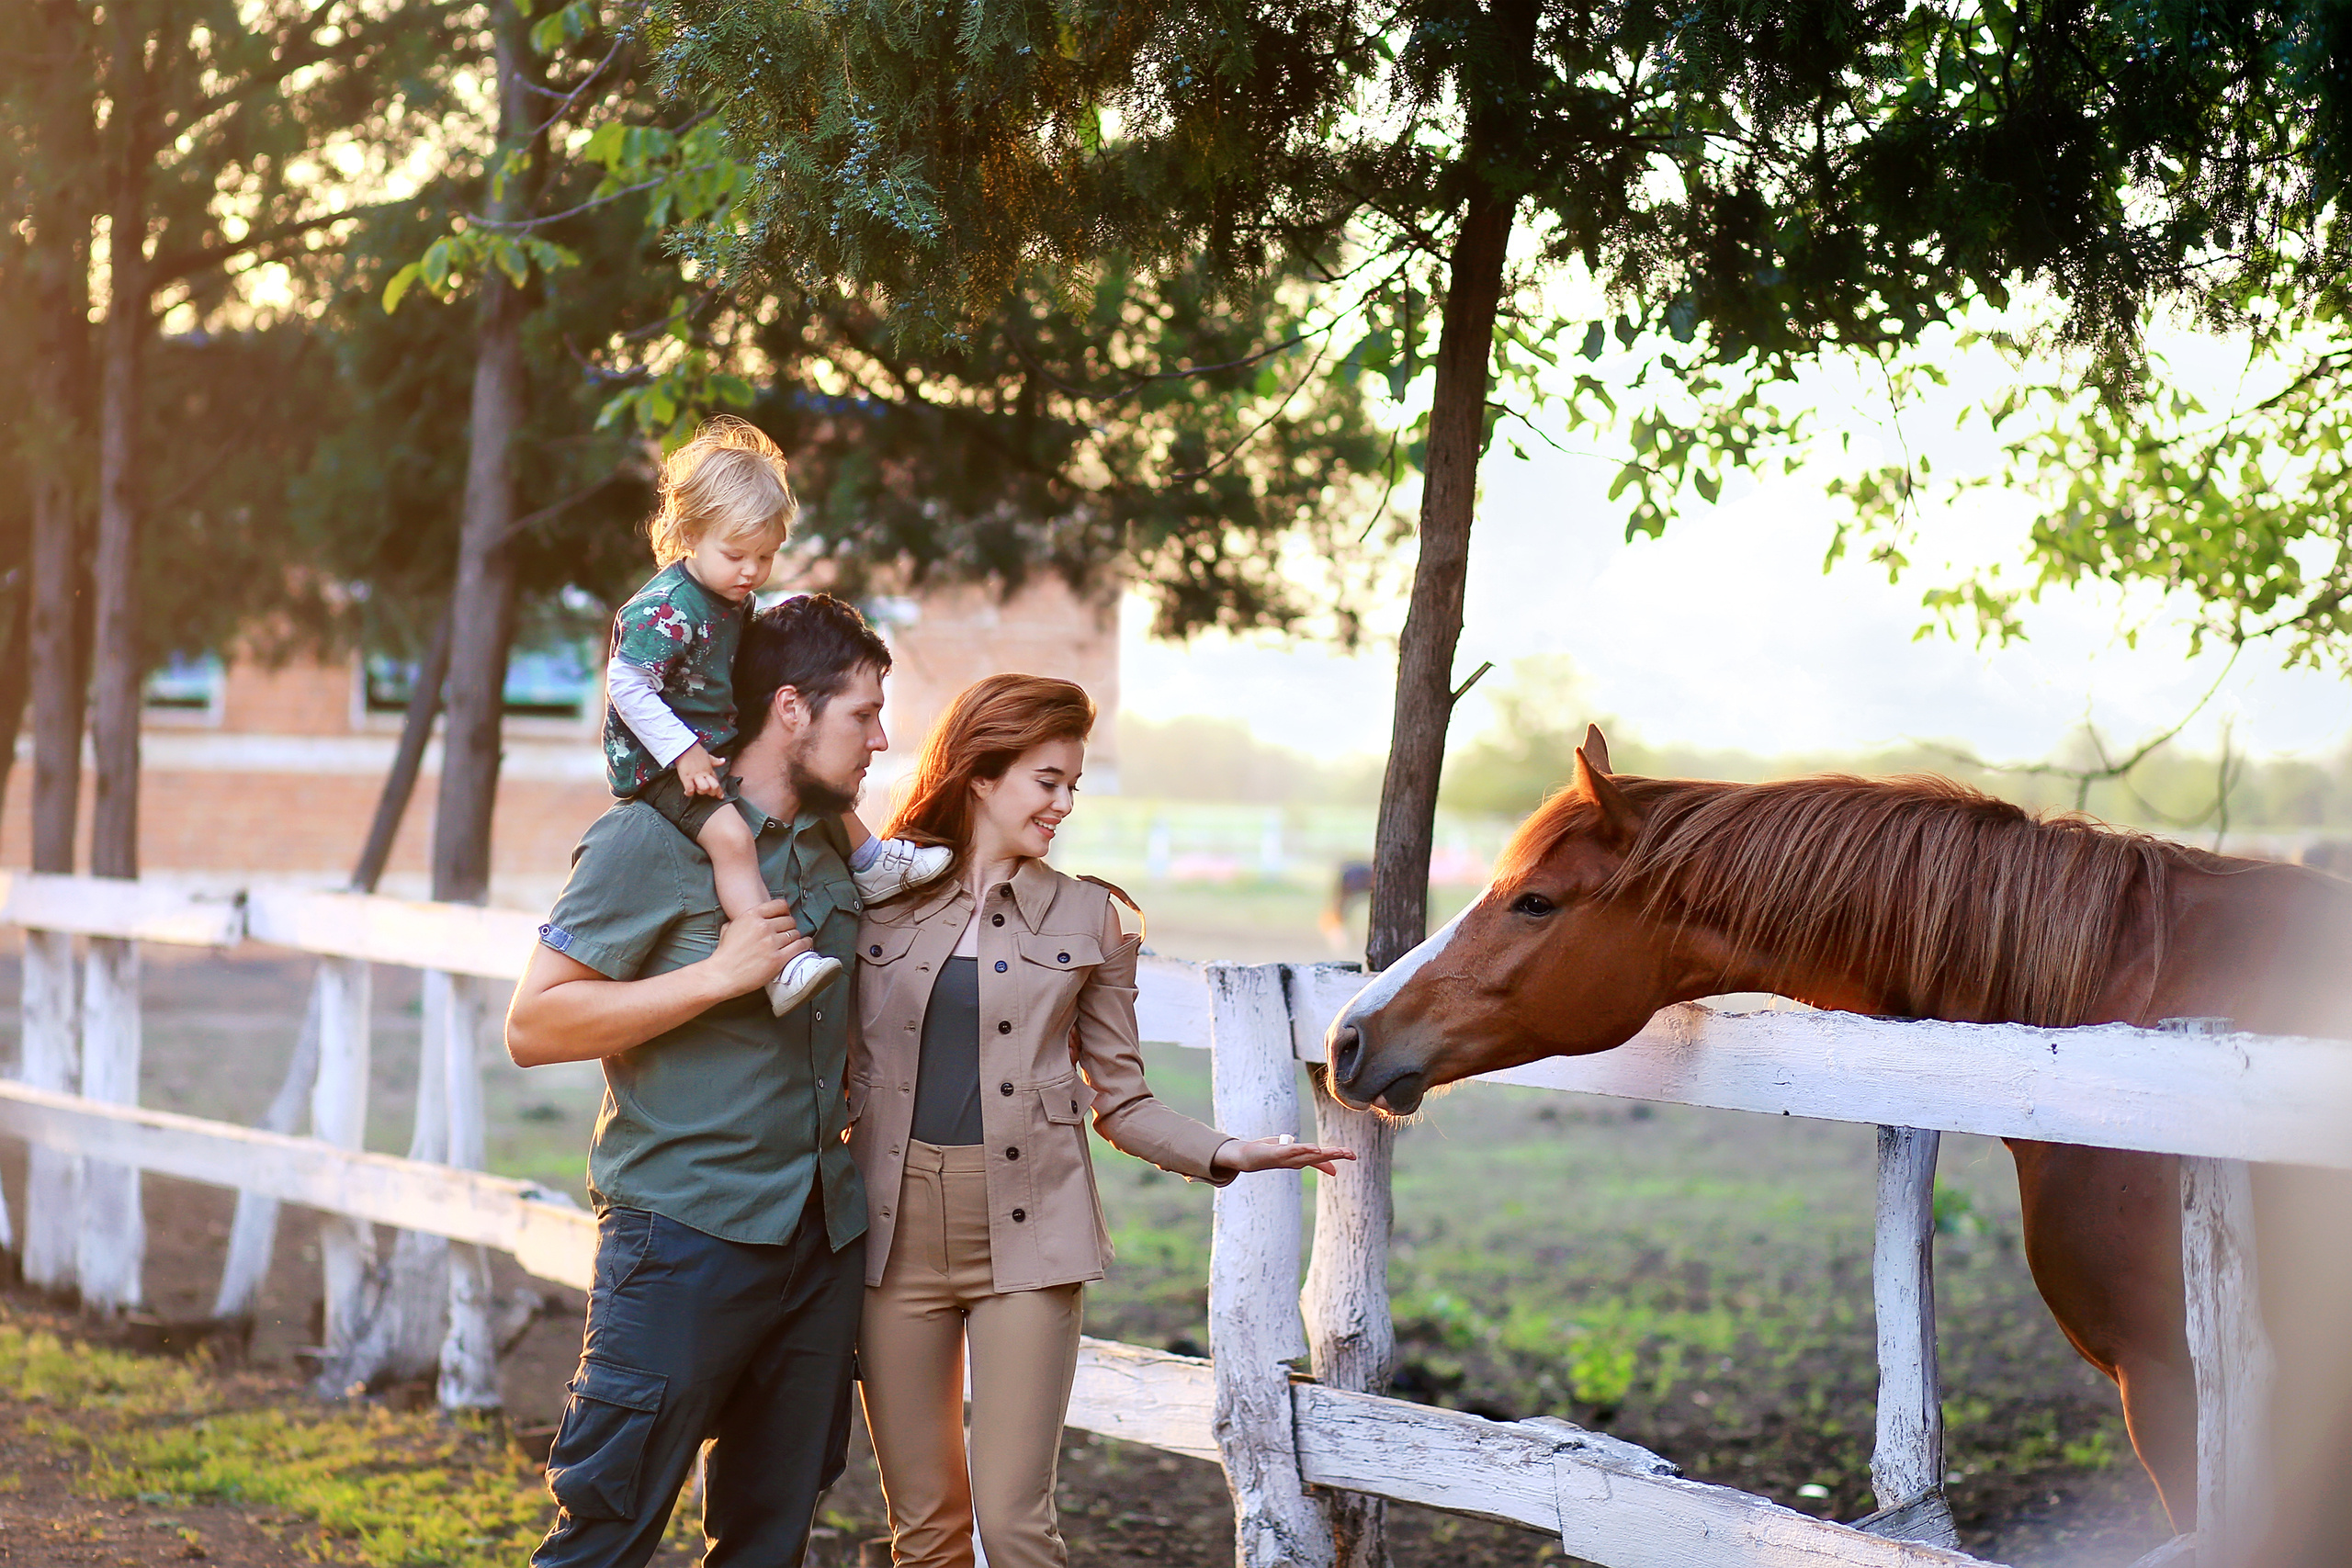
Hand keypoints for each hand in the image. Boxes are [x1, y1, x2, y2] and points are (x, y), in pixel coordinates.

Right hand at [675, 743, 722, 798]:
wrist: (685, 746)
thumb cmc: (696, 751)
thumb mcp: (707, 756)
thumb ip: (715, 761)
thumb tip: (723, 761)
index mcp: (709, 769)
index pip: (717, 782)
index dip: (719, 791)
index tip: (720, 796)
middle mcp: (704, 774)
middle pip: (713, 787)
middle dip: (711, 792)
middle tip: (706, 792)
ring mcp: (695, 776)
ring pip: (704, 788)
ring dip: (701, 791)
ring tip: (696, 790)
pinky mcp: (686, 777)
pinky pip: (690, 788)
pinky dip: (689, 793)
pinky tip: (687, 792)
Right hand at [707, 897, 810, 997]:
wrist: (721, 975)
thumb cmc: (724, 954)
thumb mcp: (729, 928)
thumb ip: (743, 920)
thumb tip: (753, 918)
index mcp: (752, 915)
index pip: (780, 905)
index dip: (785, 911)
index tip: (785, 917)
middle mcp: (763, 926)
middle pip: (789, 920)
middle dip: (790, 926)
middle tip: (788, 933)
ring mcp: (771, 943)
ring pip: (795, 933)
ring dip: (796, 937)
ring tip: (795, 942)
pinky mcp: (778, 959)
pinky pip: (799, 947)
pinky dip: (805, 945)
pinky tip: (805, 945)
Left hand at [1212, 1135, 1355, 1178]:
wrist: (1246, 1157)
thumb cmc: (1269, 1152)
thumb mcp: (1291, 1152)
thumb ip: (1307, 1155)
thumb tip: (1320, 1156)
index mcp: (1300, 1159)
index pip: (1322, 1157)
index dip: (1338, 1156)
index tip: (1353, 1155)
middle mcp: (1295, 1161)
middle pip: (1319, 1157)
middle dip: (1335, 1154)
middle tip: (1351, 1154)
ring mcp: (1286, 1158)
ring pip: (1307, 1155)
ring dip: (1322, 1154)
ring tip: (1335, 1152)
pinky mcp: (1276, 1153)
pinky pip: (1292, 1151)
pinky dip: (1303, 1150)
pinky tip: (1314, 1149)